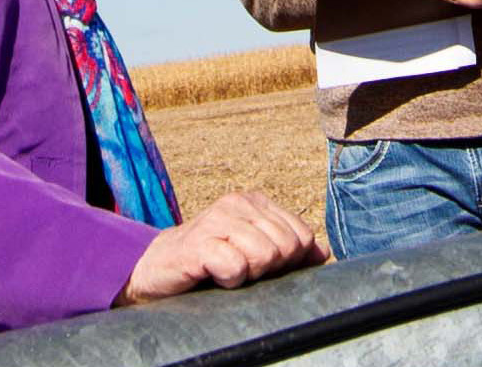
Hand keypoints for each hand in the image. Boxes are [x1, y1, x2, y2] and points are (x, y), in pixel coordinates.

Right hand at [115, 190, 326, 305]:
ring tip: (225, 270)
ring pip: (265, 255)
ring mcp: (217, 220)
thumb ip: (290, 250)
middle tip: (241, 268)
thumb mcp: (254, 252)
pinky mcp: (199, 242)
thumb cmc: (211, 262)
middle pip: (286, 246)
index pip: (303, 235)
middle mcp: (238, 204)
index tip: (260, 264)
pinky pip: (236, 267)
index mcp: (257, 202)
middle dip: (269, 268)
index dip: (288, 261)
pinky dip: (229, 280)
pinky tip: (212, 275)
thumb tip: (324, 252)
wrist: (157, 269)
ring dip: (247, 274)